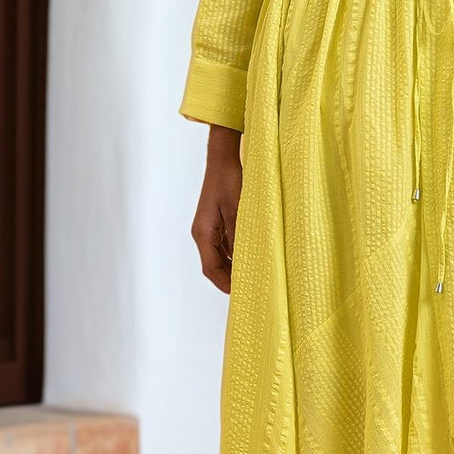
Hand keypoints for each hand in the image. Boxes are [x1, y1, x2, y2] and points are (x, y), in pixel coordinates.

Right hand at [191, 125, 242, 294]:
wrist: (222, 159)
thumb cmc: (230, 181)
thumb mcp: (238, 210)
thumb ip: (239, 236)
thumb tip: (244, 261)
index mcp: (203, 233)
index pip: (211, 268)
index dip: (225, 283)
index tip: (241, 293)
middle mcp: (202, 233)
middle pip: (213, 265)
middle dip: (229, 279)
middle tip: (251, 288)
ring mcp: (207, 228)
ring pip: (218, 257)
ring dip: (232, 267)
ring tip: (252, 276)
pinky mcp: (214, 223)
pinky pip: (222, 246)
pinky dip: (233, 255)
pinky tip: (249, 257)